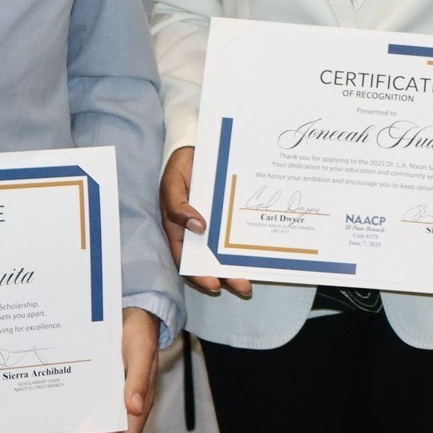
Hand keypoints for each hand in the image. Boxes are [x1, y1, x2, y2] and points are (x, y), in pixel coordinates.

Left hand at [71, 309, 158, 432]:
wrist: (137, 313)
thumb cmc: (141, 332)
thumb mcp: (140, 351)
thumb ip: (138, 379)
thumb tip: (134, 409)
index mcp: (142, 401)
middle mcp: (130, 404)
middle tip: (68, 429)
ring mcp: (120, 396)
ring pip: (103, 422)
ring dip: (85, 425)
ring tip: (66, 417)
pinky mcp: (111, 386)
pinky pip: (98, 405)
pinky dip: (85, 408)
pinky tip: (70, 399)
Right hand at [159, 147, 251, 297]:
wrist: (196, 145)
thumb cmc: (179, 167)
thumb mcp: (172, 185)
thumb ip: (178, 206)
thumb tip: (197, 227)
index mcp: (180, 229)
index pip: (187, 259)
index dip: (199, 274)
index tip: (215, 284)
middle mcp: (199, 230)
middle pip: (211, 260)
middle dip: (227, 276)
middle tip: (243, 287)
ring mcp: (216, 222)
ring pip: (227, 249)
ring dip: (239, 264)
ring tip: (255, 275)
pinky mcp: (229, 212)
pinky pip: (238, 228)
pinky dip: (247, 240)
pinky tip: (260, 248)